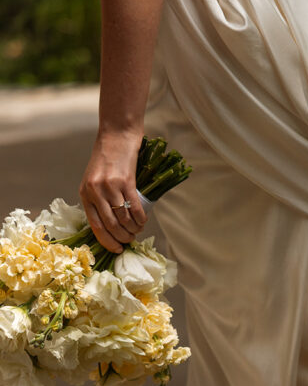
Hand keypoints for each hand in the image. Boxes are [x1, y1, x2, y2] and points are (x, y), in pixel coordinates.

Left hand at [79, 130, 147, 252]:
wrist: (117, 136)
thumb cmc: (107, 158)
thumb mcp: (94, 180)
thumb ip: (97, 199)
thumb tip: (109, 225)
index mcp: (85, 193)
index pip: (95, 225)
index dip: (107, 241)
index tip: (117, 249)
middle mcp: (95, 192)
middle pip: (110, 225)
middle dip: (122, 238)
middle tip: (130, 241)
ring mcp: (110, 187)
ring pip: (123, 218)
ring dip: (132, 229)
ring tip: (138, 231)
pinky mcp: (125, 181)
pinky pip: (134, 207)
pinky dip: (140, 219)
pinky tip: (143, 222)